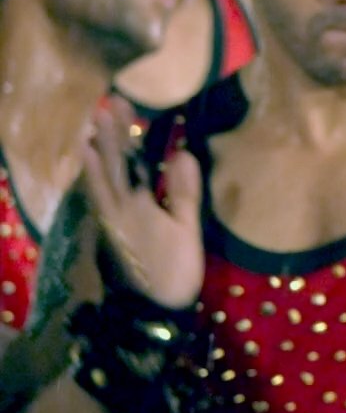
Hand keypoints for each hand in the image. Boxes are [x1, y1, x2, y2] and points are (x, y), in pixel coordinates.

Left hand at [79, 99, 202, 310]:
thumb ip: (184, 193)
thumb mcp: (188, 232)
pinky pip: (97, 197)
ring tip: (89, 132)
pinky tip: (91, 171)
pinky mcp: (109, 232)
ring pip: (98, 180)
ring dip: (94, 154)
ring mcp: (110, 220)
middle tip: (105, 106)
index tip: (121, 104)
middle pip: (109, 165)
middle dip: (107, 134)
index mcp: (139, 204)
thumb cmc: (175, 270)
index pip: (130, 160)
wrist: (150, 308)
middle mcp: (118, 207)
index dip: (124, 131)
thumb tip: (183, 152)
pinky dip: (92, 178)